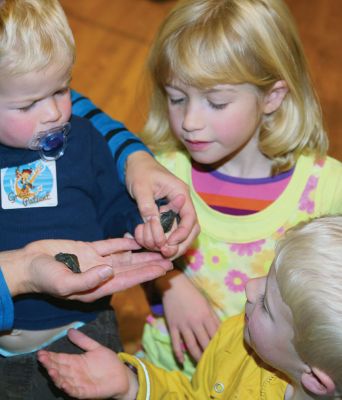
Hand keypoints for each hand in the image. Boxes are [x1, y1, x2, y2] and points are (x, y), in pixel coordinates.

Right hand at [1, 238, 171, 300]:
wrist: (28, 264)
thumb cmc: (44, 279)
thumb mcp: (64, 284)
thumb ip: (87, 280)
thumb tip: (109, 270)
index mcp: (97, 286)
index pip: (128, 280)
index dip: (147, 274)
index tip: (164, 269)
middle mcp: (101, 274)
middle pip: (131, 268)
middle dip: (150, 263)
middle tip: (170, 257)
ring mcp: (95, 261)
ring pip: (124, 256)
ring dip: (141, 252)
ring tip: (159, 247)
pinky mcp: (88, 249)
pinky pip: (110, 245)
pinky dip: (123, 242)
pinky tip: (137, 239)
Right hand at [38, 329, 137, 399]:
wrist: (122, 376)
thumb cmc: (108, 363)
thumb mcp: (95, 348)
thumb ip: (83, 341)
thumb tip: (70, 330)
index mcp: (76, 362)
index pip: (60, 358)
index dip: (50, 356)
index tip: (41, 352)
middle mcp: (75, 373)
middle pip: (59, 368)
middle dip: (50, 364)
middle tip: (42, 359)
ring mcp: (80, 383)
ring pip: (64, 380)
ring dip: (57, 377)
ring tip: (51, 371)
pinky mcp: (87, 392)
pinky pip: (76, 391)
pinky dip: (69, 388)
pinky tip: (64, 384)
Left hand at [125, 151, 199, 257]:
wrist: (134, 163)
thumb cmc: (140, 171)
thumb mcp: (141, 187)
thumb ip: (147, 207)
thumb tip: (154, 226)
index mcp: (180, 193)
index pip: (190, 218)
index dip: (182, 234)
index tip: (169, 243)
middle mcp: (181, 204)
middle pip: (190, 230)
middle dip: (179, 244)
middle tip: (164, 253)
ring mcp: (175, 210)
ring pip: (180, 233)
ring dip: (169, 244)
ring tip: (153, 247)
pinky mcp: (166, 215)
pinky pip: (168, 231)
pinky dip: (159, 238)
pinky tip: (146, 239)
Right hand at [161, 272, 219, 363]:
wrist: (173, 285)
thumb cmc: (192, 293)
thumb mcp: (206, 303)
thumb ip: (213, 317)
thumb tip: (220, 329)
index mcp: (205, 315)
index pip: (214, 334)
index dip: (218, 344)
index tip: (222, 353)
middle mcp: (195, 322)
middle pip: (204, 342)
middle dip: (209, 354)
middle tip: (212, 363)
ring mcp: (183, 325)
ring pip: (191, 345)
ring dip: (196, 356)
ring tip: (200, 365)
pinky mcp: (172, 326)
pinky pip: (175, 342)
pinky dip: (178, 353)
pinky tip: (182, 361)